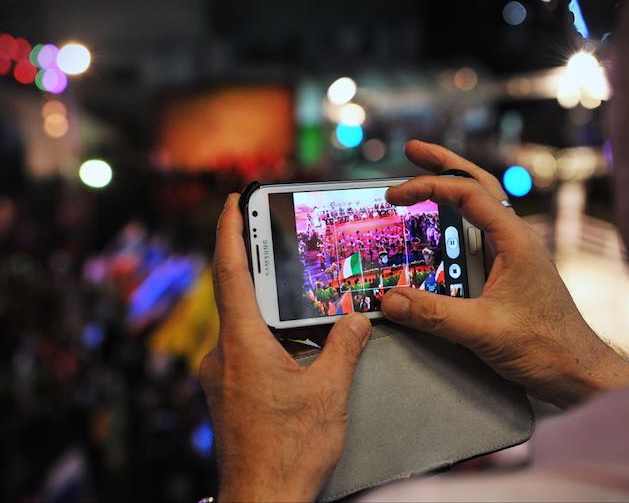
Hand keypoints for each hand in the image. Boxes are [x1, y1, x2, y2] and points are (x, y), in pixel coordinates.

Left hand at [200, 194, 371, 501]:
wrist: (262, 501)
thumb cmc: (288, 452)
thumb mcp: (327, 392)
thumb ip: (344, 348)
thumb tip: (358, 319)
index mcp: (242, 344)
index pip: (229, 273)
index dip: (228, 231)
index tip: (232, 202)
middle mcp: (224, 355)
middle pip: (234, 294)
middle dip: (252, 262)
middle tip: (270, 234)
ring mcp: (222, 376)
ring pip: (242, 324)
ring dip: (265, 303)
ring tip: (294, 289)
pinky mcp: (229, 393)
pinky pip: (245, 348)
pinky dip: (266, 333)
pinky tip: (294, 341)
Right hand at [381, 140, 628, 408]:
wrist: (578, 371)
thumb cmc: (548, 347)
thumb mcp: (484, 330)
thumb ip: (434, 315)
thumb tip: (389, 300)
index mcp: (516, 240)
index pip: (467, 194)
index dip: (428, 186)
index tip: (394, 194)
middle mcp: (515, 239)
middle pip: (478, 185)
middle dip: (444, 164)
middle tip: (412, 151)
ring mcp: (512, 254)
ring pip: (478, 208)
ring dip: (449, 190)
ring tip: (420, 179)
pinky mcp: (507, 272)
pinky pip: (476, 238)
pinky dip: (453, 225)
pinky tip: (437, 232)